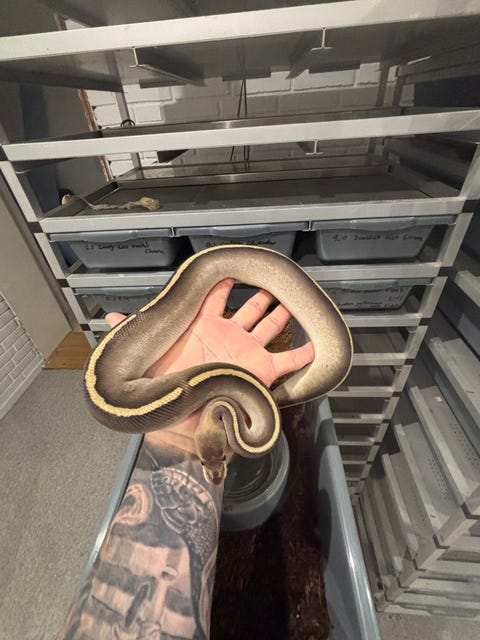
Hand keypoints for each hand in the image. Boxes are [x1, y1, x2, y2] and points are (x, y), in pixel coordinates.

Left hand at [105, 278, 313, 455]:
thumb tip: (108, 319)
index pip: (214, 298)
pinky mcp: (262, 370)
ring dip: (282, 314)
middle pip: (251, 309)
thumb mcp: (150, 354)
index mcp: (205, 327)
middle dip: (262, 295)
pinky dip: (303, 354)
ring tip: (296, 301)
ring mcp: (248, 351)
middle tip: (273, 280)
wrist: (183, 418)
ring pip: (270, 326)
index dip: (221, 283)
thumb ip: (134, 332)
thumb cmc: (168, 384)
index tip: (228, 268)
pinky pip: (288, 362)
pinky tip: (317, 346)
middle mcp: (229, 336)